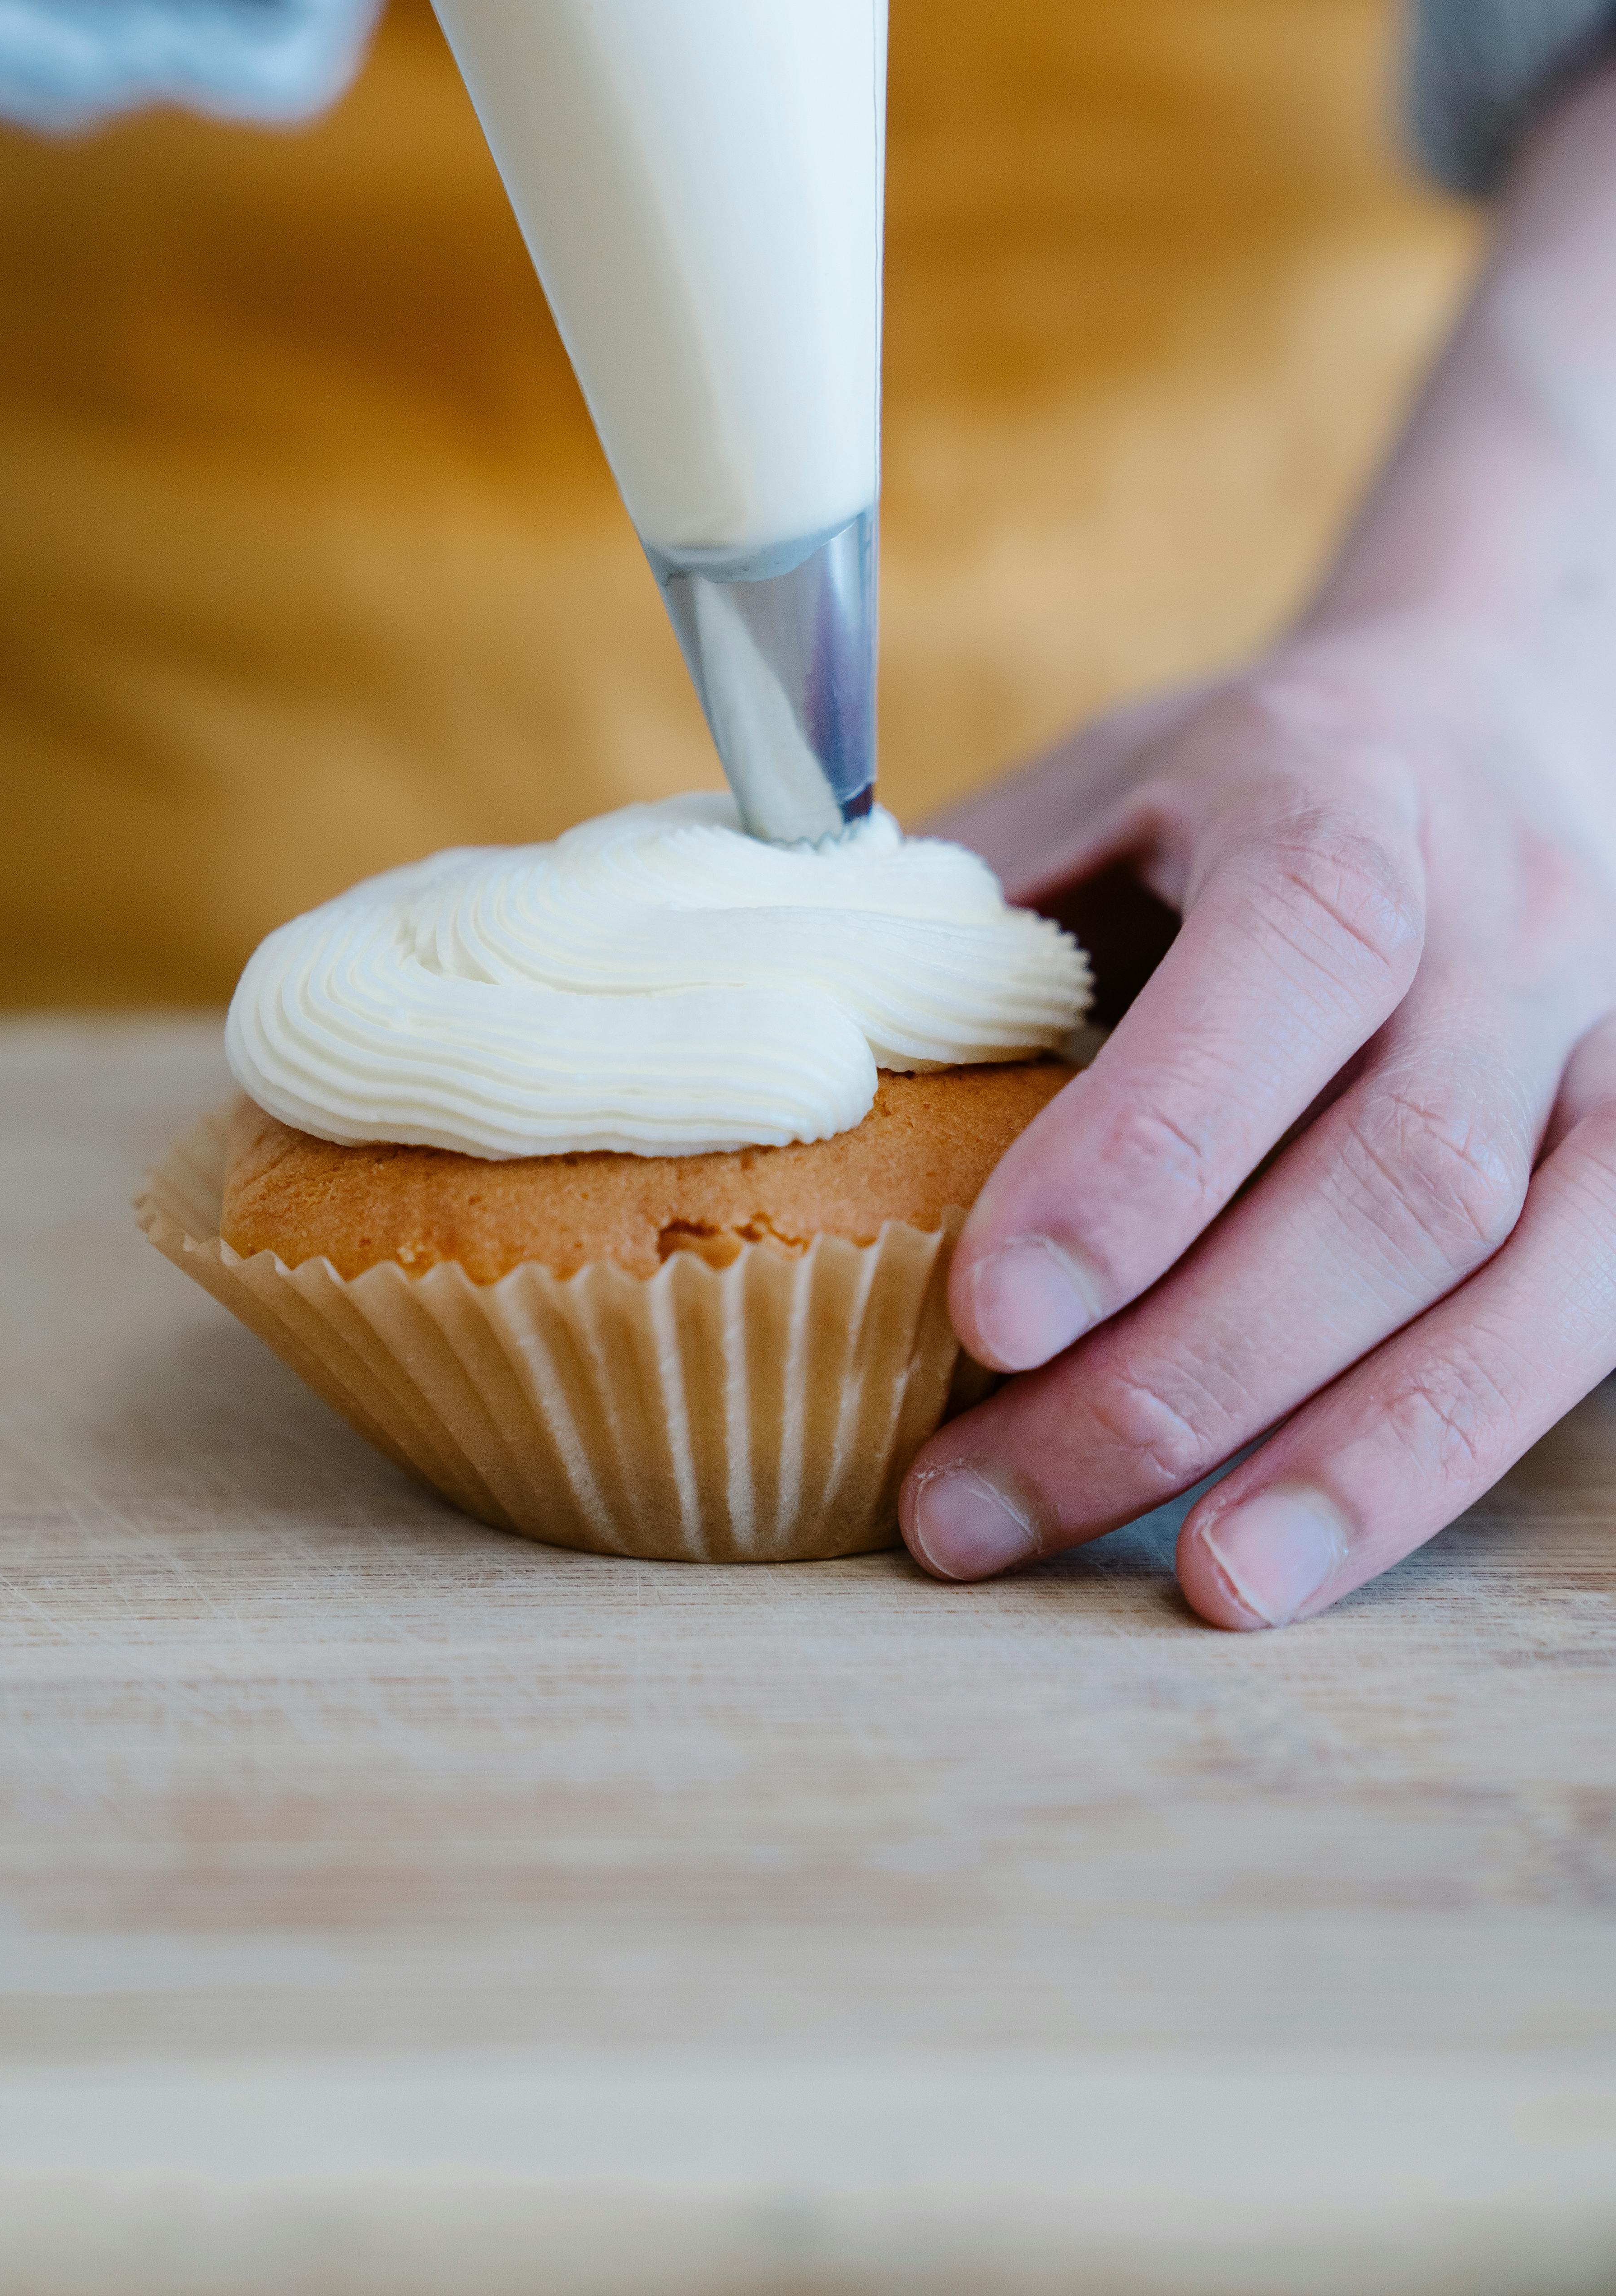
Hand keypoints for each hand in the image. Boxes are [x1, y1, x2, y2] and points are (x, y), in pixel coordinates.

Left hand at [901, 56, 1615, 1627]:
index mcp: (1341, 815)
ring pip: (1516, 1281)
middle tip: (975, 1505)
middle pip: (1388, 1180)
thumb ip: (968, 911)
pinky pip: (1583, 1327)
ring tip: (1183, 1590)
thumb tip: (770, 1046)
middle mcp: (1508, 933)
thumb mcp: (1105, 784)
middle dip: (1185, 1369)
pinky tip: (1305, 1555)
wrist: (1512, 711)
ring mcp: (1613, 1051)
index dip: (1142, 1160)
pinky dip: (1443, 1455)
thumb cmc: (1261, 775)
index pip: (1278, 979)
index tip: (987, 1315)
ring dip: (1349, 1456)